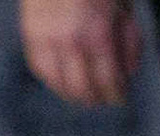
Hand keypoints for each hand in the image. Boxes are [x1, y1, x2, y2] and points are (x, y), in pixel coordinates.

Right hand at [20, 0, 142, 106]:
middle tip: (102, 102)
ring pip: (57, 83)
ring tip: (82, 98)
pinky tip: (61, 84)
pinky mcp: (30, 37)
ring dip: (71, 95)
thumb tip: (128, 71)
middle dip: (94, 98)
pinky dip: (52, 81)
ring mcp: (47, 42)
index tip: (120, 99)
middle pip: (81, 86)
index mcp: (98, 33)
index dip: (114, 93)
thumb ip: (129, 39)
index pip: (106, 77)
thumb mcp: (123, 8)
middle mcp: (70, 43)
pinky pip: (40, 69)